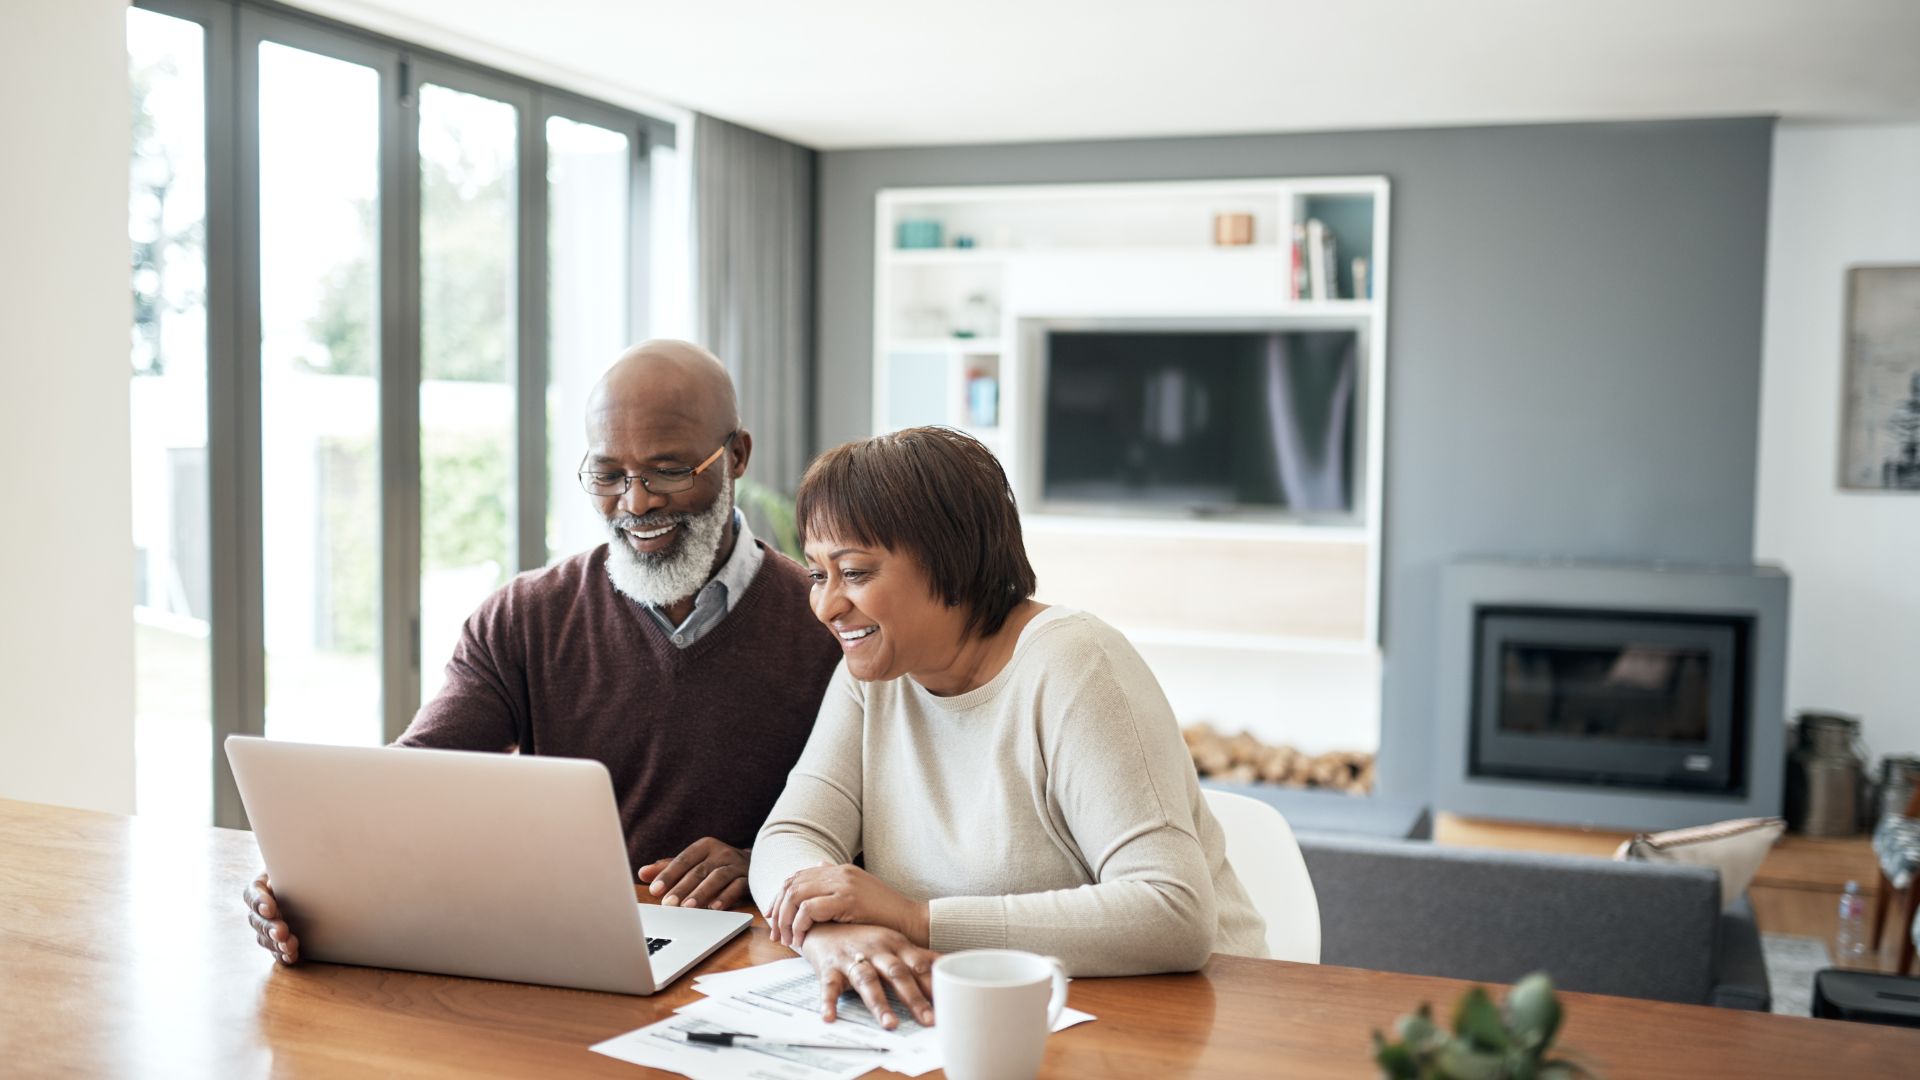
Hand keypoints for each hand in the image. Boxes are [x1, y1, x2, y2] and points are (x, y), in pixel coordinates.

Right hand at [242, 872, 299, 964]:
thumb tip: (278, 880)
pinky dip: (283, 955)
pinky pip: (276, 951)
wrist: (318, 882)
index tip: (271, 908)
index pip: (252, 895)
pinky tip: (291, 957)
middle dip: (269, 927)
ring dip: (275, 944)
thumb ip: (290, 869)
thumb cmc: (305, 868)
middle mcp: (261, 908)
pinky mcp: (279, 940)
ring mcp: (268, 925)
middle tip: (282, 931)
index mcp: (260, 886)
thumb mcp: (298, 865)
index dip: (259, 903)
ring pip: (264, 938)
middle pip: (257, 920)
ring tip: (290, 946)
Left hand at [637, 837, 750, 908]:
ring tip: (688, 907)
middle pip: (699, 870)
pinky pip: (738, 886)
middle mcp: (722, 852)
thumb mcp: (693, 864)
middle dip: (682, 888)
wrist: (755, 864)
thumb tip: (642, 872)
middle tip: (668, 905)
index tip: (654, 890)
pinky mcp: (750, 879)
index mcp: (705, 846)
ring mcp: (737, 865)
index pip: (683, 860)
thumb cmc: (716, 865)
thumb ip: (669, 868)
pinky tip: (715, 908)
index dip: (668, 874)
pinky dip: (726, 897)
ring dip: (702, 893)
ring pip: (718, 878)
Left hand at [767, 861, 930, 948]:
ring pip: (796, 895)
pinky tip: (801, 938)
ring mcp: (843, 884)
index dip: (779, 896)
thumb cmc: (886, 913)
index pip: (797, 876)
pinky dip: (799, 925)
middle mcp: (839, 872)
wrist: (911, 919)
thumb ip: (838, 880)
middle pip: (792, 884)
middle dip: (777, 910)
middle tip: (775, 933)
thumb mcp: (859, 891)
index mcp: (840, 869)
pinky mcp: (847, 900)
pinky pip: (810, 909)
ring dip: (785, 919)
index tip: (772, 916)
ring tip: (787, 939)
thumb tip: (819, 864)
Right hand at [800, 924, 936, 1028]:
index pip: (919, 966)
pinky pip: (829, 986)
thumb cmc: (865, 939)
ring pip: (867, 981)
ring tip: (890, 1024)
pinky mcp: (830, 967)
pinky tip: (829, 1018)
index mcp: (896, 945)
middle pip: (898, 974)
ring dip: (879, 1003)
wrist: (824, 922)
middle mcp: (877, 951)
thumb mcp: (895, 942)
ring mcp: (852, 958)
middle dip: (914, 998)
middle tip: (929, 1020)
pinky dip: (828, 1001)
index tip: (949, 1005)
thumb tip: (950, 965)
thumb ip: (920, 956)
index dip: (934, 985)